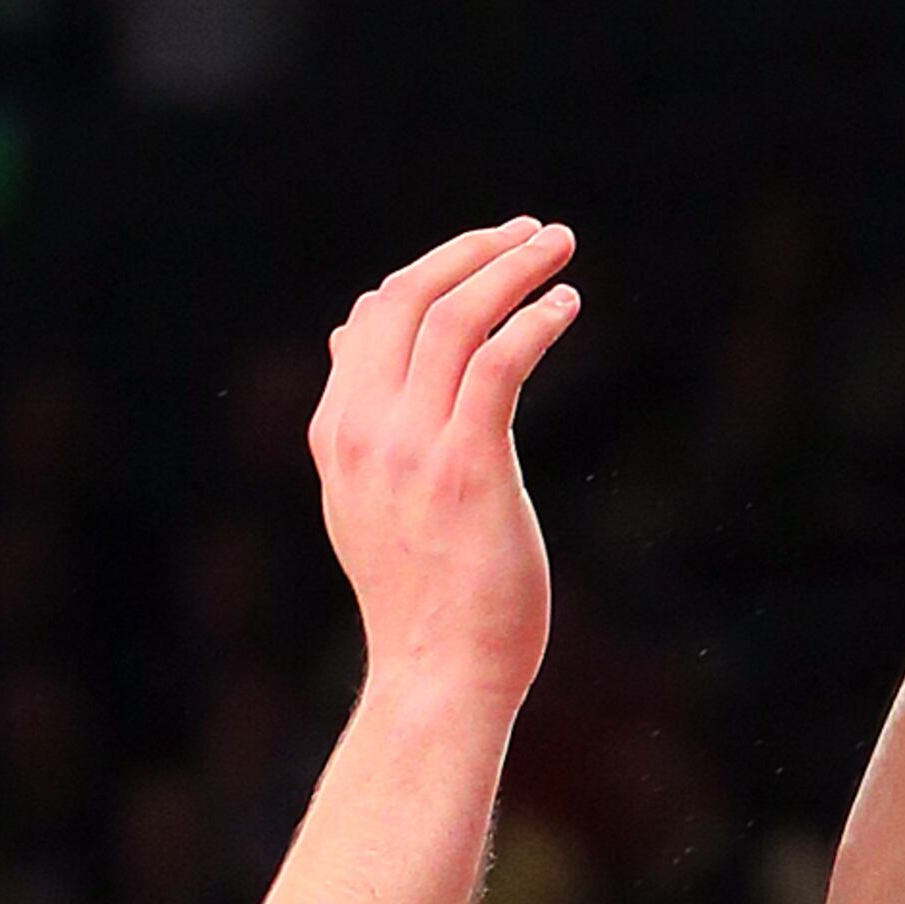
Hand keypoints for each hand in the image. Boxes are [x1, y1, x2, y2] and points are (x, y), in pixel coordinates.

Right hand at [312, 219, 580, 709]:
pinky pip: (495, 363)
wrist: (437, 673)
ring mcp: (409, 448)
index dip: (434, 271)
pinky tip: (566, 304)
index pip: (376, 318)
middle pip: (409, 300)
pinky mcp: (465, 468)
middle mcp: (364, 429)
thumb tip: (353, 331)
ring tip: (560, 246)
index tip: (490, 251)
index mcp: (338, 432)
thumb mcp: (370, 496)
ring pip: (455, 319)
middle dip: (476, 251)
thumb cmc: (424, 597)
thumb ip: (364, 415)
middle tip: (536, 230)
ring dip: (512, 269)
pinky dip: (533, 320)